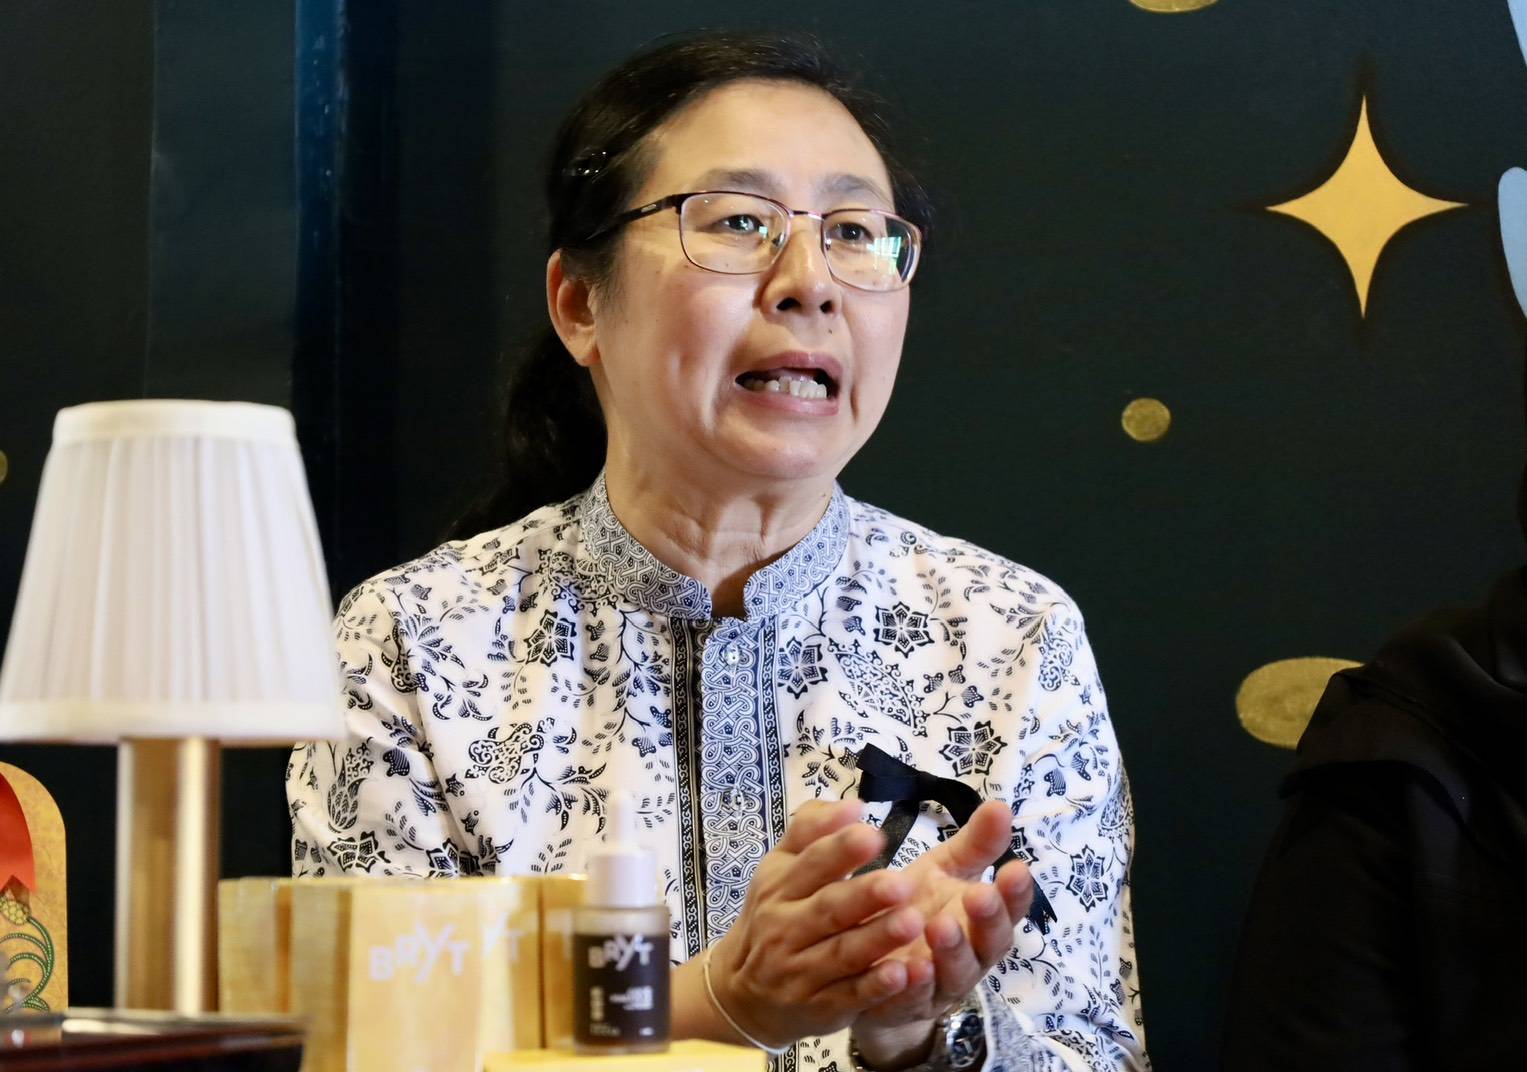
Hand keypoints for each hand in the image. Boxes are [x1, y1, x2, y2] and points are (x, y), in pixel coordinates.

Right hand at [674, 800, 927, 1048]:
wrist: (742, 990)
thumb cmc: (775, 914)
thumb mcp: (781, 867)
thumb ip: (812, 830)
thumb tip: (853, 805)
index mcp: (779, 887)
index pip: (810, 864)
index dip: (840, 850)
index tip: (873, 835)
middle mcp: (785, 928)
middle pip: (828, 910)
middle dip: (864, 897)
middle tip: (902, 883)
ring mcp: (801, 971)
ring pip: (842, 954)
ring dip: (877, 939)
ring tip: (913, 922)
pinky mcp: (819, 1007)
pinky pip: (849, 996)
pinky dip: (874, 987)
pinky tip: (902, 974)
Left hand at [850, 800, 1033, 1068]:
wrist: (874, 969)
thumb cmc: (916, 911)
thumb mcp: (944, 872)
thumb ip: (974, 845)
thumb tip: (1002, 805)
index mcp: (981, 922)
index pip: (1010, 909)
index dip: (1015, 893)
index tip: (1015, 867)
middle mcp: (970, 958)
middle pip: (990, 945)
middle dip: (987, 921)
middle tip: (978, 895)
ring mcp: (939, 987)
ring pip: (953, 975)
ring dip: (950, 953)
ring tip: (940, 926)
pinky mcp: (903, 1006)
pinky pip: (909, 1000)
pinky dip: (909, 987)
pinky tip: (905, 968)